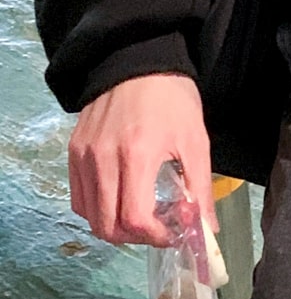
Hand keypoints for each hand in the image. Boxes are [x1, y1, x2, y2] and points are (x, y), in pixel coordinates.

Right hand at [68, 74, 215, 246]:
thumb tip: (208, 230)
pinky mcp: (73, 151)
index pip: (133, 218)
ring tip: (140, 214)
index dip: (155, 236)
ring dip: (114, 226)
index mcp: (137, 155)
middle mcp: (102, 159)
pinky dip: (97, 209)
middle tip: (158, 228)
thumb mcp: (195, 141)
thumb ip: (200, 189)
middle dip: (135, 238)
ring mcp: (83, 155)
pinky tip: (120, 199)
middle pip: (107, 226)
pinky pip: (79, 197)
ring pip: (89, 215)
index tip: (173, 232)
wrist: (137, 60)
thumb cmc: (172, 100)